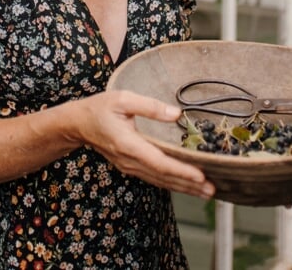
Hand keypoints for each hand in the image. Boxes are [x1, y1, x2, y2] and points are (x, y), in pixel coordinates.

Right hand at [68, 90, 214, 199]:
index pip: (159, 162)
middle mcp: (129, 160)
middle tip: (213, 190)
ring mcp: (129, 166)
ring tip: (206, 192)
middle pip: (163, 177)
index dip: (181, 170)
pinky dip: (173, 183)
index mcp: (128, 144)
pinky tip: (187, 185)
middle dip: (189, 184)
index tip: (201, 175)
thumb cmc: (99, 108)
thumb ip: (150, 106)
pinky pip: (155, 178)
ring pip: (160, 181)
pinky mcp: (131, 167)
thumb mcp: (123, 99)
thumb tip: (176, 114)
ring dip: (184, 187)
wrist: (78, 124)